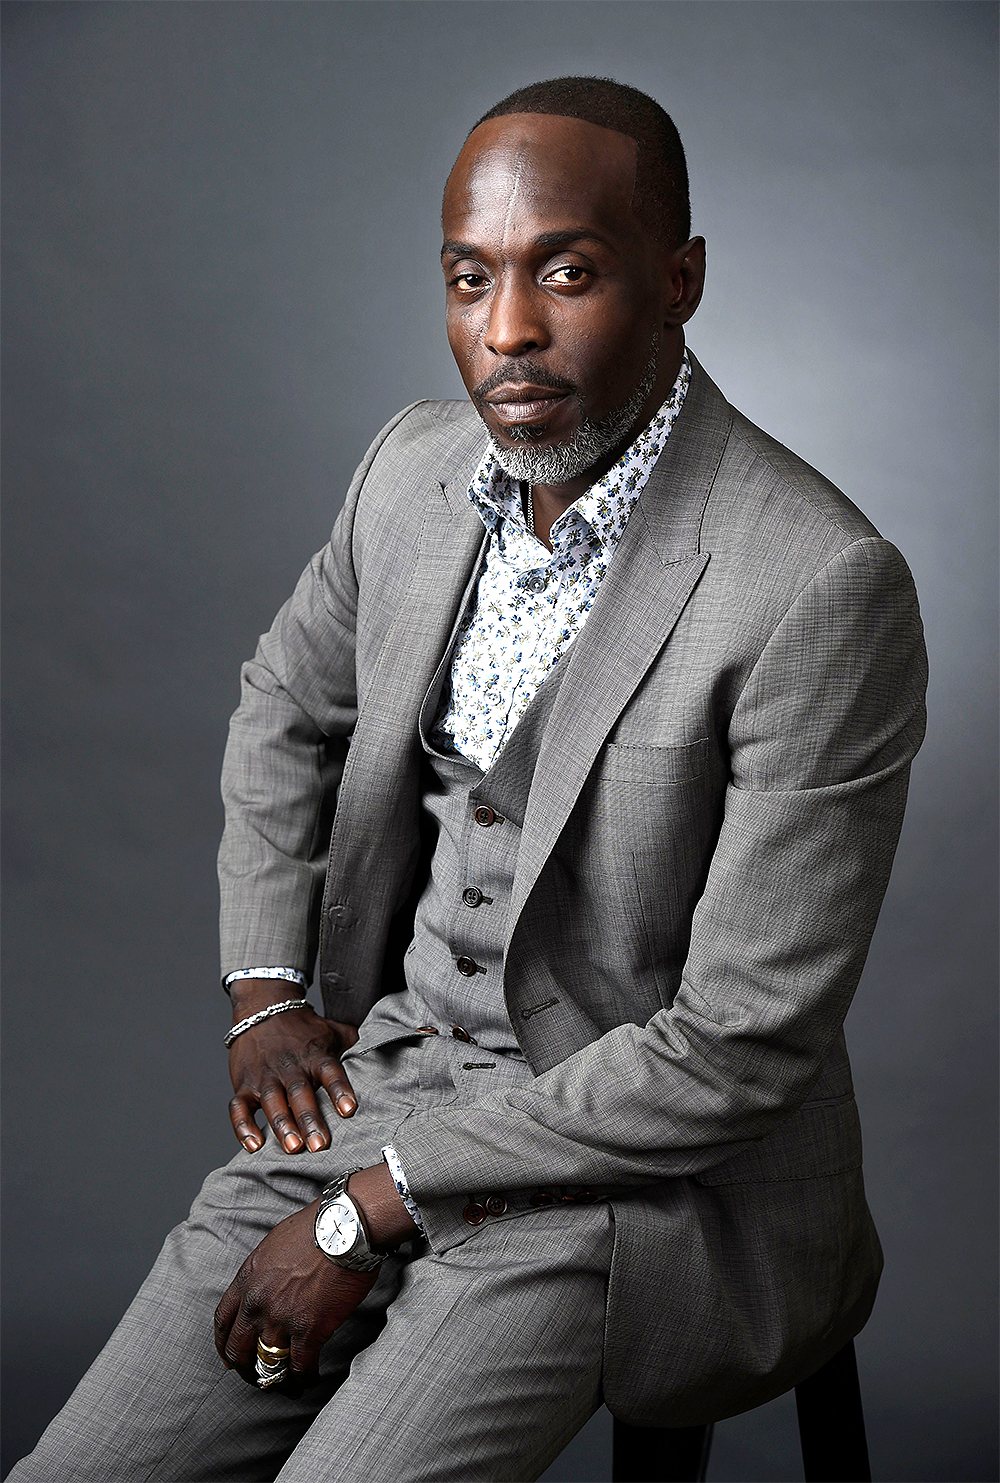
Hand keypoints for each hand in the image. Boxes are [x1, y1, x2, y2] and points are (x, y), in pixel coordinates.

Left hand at [213, 1198, 377, 1384]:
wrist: (344, 1227)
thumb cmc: (315, 1228)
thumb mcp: (274, 1245)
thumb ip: (263, 1272)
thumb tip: (268, 1288)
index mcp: (247, 1279)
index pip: (223, 1322)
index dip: (224, 1345)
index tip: (229, 1358)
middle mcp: (257, 1303)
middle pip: (239, 1350)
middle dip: (246, 1370)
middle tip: (258, 1378)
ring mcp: (280, 1319)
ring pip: (268, 1366)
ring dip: (277, 1380)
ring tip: (287, 1385)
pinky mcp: (308, 1331)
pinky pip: (300, 1367)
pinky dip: (304, 1378)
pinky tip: (310, 1378)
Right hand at [228, 979, 359, 1153]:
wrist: (262, 1008)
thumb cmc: (304, 1028)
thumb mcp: (333, 1031)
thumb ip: (357, 1045)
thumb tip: (391, 1050)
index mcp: (315, 1054)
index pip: (330, 1071)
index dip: (339, 1089)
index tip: (349, 1109)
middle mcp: (290, 1066)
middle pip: (300, 1093)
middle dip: (310, 1119)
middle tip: (320, 1145)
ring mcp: (265, 1076)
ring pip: (272, 1101)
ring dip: (282, 1125)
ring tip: (293, 1148)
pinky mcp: (243, 1084)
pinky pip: (238, 1108)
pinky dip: (243, 1127)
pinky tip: (254, 1146)